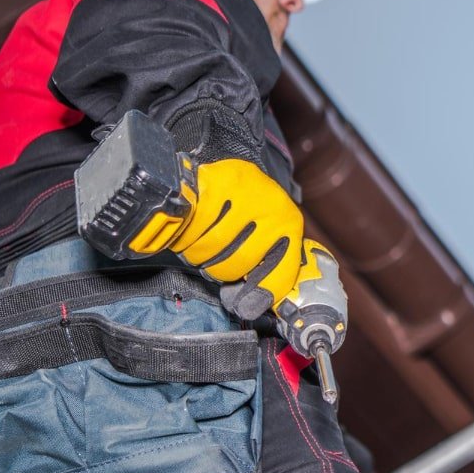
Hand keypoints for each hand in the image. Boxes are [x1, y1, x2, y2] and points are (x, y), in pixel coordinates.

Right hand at [133, 158, 303, 313]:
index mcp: (289, 224)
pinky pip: (193, 229)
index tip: (246, 305)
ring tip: (201, 243)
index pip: (280, 273)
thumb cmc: (244, 209)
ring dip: (199, 255)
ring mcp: (244, 194)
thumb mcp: (264, 234)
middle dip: (221, 270)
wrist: (225, 166)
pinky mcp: (215, 184)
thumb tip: (249, 306)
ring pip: (211, 249)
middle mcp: (272, 207)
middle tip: (215, 260)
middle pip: (237, 265)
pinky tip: (189, 229)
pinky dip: (185, 236)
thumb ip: (264, 266)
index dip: (261, 294)